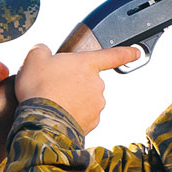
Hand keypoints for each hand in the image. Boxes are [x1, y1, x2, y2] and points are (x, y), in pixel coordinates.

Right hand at [15, 44, 141, 133]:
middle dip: (74, 82)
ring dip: (73, 99)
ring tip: (53, 101)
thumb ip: (42, 49)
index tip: (137, 52)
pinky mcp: (93, 122)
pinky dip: (73, 114)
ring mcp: (97, 104)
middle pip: (88, 80)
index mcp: (87, 64)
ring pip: (86, 99)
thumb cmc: (39, 88)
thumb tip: (44, 52)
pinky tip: (58, 114)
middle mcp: (97, 84)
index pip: (112, 55)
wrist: (41, 121)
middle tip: (53, 86)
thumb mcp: (34, 59)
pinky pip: (83, 115)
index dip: (126, 52)